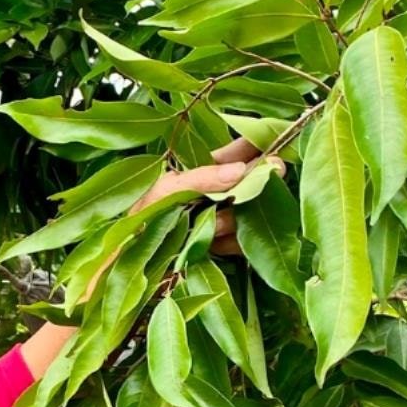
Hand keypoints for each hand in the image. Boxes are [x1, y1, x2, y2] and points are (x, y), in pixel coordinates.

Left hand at [133, 137, 267, 255]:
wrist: (127, 264)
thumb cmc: (137, 220)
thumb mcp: (164, 190)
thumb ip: (201, 178)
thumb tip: (241, 169)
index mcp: (201, 173)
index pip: (237, 155)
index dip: (258, 147)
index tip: (279, 142)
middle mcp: (216, 195)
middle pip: (252, 184)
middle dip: (252, 187)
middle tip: (256, 184)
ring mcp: (222, 221)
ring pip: (250, 214)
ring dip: (234, 219)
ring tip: (210, 226)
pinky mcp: (223, 247)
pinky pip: (244, 242)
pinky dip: (230, 243)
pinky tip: (211, 245)